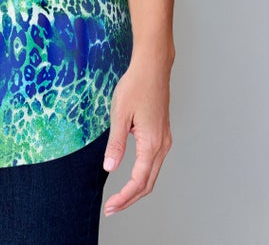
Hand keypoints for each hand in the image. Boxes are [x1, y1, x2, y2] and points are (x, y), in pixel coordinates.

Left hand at [102, 56, 172, 215]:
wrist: (152, 68)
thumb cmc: (135, 86)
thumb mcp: (119, 114)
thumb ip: (116, 143)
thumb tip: (110, 167)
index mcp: (152, 143)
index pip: (138, 181)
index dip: (124, 197)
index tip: (110, 207)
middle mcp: (162, 145)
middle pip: (148, 183)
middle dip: (130, 199)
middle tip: (112, 208)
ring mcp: (164, 139)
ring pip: (153, 174)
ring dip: (137, 188)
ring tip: (119, 197)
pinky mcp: (162, 133)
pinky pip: (154, 162)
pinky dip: (143, 174)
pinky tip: (130, 174)